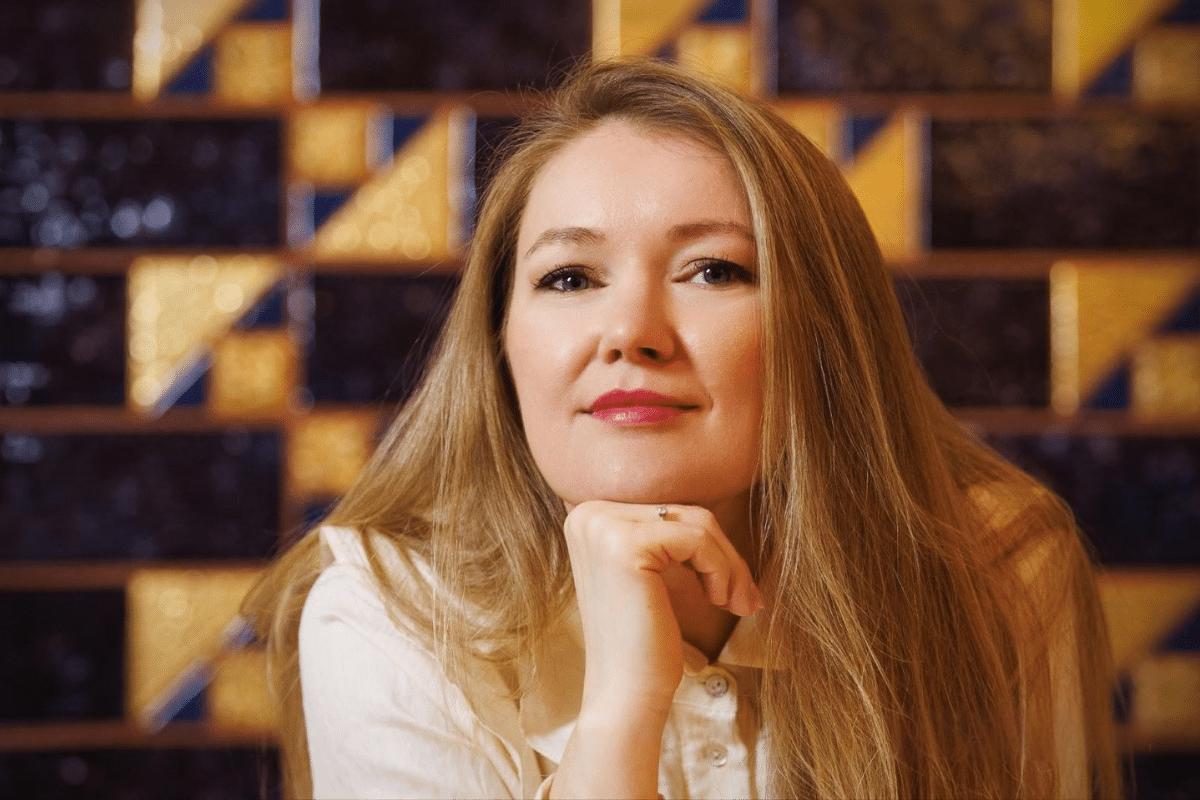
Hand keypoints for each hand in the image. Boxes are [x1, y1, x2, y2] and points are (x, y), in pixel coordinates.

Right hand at [562, 499, 762, 716]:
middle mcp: (588, 514)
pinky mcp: (625, 545)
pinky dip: (721, 570)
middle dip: (724, 555)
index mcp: (589, 516)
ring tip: (736, 603)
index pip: (668, 511)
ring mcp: (602, 527)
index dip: (709, 546)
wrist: (624, 695)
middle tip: (745, 598)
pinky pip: (698, 539)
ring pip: (697, 523)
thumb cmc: (644, 641)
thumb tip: (717, 501)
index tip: (731, 586)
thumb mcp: (650, 574)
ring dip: (729, 565)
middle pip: (684, 512)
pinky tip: (719, 601)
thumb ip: (665, 534)